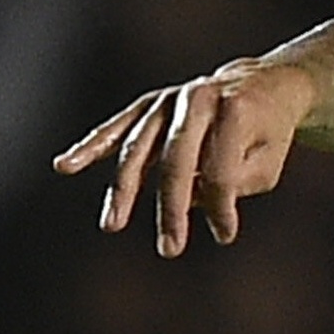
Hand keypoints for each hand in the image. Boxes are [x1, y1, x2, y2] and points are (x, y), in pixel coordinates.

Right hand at [52, 60, 316, 256]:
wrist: (264, 84)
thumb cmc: (267, 133)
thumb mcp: (268, 161)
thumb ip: (234, 183)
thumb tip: (190, 202)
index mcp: (238, 109)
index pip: (221, 166)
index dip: (222, 205)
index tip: (226, 235)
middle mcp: (199, 98)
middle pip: (178, 159)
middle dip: (172, 207)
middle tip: (170, 249)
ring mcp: (171, 99)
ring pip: (139, 147)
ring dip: (124, 189)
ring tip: (112, 225)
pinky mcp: (151, 104)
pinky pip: (117, 128)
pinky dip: (91, 147)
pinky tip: (64, 166)